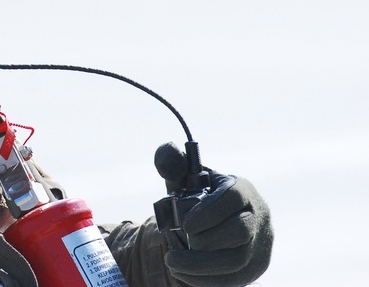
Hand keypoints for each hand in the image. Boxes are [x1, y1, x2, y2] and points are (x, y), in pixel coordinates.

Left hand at [154, 143, 273, 286]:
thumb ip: (173, 164)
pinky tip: (183, 274)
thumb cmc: (196, 197)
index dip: (209, 212)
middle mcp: (257, 215)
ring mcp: (261, 243)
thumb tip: (167, 154)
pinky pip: (235, 279)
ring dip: (201, 266)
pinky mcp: (256, 266)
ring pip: (237, 260)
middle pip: (240, 231)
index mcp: (241, 189)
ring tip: (173, 261)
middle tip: (180, 243)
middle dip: (206, 241)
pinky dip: (206, 279)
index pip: (233, 198)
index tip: (186, 224)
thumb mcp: (185, 179)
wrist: (212, 224)